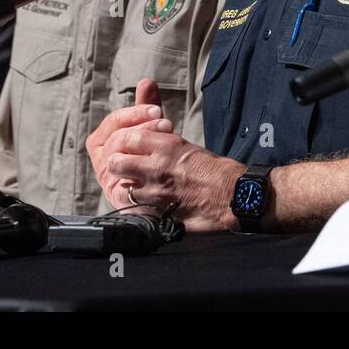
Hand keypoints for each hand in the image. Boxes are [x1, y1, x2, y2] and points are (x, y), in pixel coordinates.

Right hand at [86, 77, 168, 187]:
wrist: (167, 190)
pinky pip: (128, 181)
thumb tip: (146, 81)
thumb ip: (146, 107)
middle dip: (142, 128)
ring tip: (168, 138)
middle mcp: (102, 162)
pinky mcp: (120, 198)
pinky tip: (162, 162)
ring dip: (145, 145)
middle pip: (116, 139)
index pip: (113, 122)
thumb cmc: (152, 157)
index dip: (134, 114)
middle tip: (166, 123)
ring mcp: (110, 181)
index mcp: (102, 143)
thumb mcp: (150, 130)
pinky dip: (146, 169)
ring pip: (120, 159)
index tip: (156, 109)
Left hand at [98, 121, 243, 231]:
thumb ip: (162, 143)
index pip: (126, 138)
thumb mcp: (186, 146)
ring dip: (127, 187)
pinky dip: (137, 207)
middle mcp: (157, 165)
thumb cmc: (215, 169)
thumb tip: (146, 140)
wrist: (233, 194)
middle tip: (125, 168)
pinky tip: (145, 204)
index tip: (126, 148)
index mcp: (166, 144)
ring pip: (122, 187)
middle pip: (115, 162)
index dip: (122, 143)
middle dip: (117, 165)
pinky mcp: (160, 211)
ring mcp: (156, 191)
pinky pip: (136, 209)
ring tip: (136, 187)